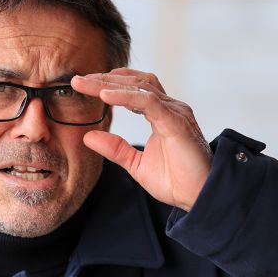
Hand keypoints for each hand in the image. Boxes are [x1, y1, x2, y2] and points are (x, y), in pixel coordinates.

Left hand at [72, 69, 212, 211]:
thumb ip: (115, 148)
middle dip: (104, 79)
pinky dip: (125, 96)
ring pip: (140, 88)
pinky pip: (148, 103)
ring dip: (111, 84)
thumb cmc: (176, 181)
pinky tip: (104, 96)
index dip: (108, 85)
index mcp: (162, 115)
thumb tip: (88, 136)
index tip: (82, 86)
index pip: (133, 90)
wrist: (199, 197)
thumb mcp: (136, 165)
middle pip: (135, 82)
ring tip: (86, 84)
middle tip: (78, 80)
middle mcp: (170, 108)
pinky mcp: (176, 122)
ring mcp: (175, 112)